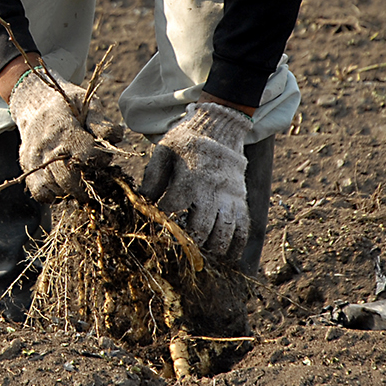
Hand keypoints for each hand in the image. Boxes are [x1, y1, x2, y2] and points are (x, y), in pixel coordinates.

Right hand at [7, 70, 124, 202]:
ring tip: (78, 177)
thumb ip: (101, 122)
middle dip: (87, 183)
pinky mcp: (27, 167)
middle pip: (68, 179)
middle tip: (94, 177)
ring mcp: (34, 158)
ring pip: (56, 188)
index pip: (84, 156)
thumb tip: (115, 137)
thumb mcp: (86, 102)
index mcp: (63, 128)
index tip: (102, 158)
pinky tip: (62, 183)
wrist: (32, 100)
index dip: (98, 161)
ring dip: (72, 189)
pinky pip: (41, 193)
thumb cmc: (65, 103)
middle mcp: (45, 146)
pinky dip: (54, 194)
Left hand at [138, 102, 250, 258]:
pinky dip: (236, 245)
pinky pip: (243, 227)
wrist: (220, 128)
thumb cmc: (187, 141)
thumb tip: (142, 200)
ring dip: (212, 247)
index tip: (155, 226)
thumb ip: (153, 176)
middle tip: (180, 248)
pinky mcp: (240, 200)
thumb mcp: (165, 150)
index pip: (173, 206)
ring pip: (224, 231)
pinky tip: (226, 257)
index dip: (162, 220)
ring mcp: (229, 196)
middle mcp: (211, 189)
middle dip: (189, 241)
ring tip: (202, 256)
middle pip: (202, 226)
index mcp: (189, 177)